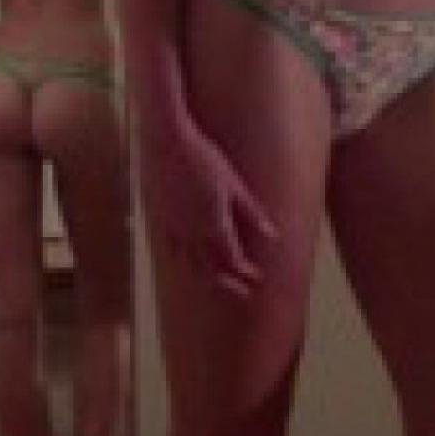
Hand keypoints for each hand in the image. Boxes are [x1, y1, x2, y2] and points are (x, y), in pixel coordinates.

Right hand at [136, 114, 277, 299]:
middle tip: (243, 292)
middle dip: (228, 282)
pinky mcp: (161, 220)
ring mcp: (174, 227)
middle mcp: (192, 232)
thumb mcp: (234, 184)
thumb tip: (272, 235)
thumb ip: (252, 213)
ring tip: (219, 283)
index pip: (232, 258)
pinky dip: (186, 262)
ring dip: (207, 276)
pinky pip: (174, 251)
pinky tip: (191, 262)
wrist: (168, 142)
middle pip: (211, 268)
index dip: (245, 271)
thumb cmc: (205, 158)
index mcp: (214, 223)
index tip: (256, 278)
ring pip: (191, 263)